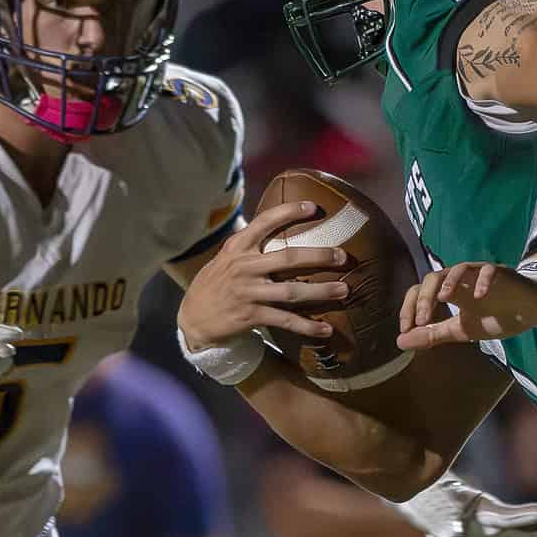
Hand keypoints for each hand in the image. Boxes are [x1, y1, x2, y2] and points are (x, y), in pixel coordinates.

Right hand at [175, 201, 349, 350]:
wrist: (191, 319)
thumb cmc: (216, 284)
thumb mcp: (225, 259)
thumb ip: (249, 246)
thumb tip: (279, 229)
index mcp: (237, 248)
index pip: (264, 222)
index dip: (289, 212)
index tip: (313, 207)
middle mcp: (243, 267)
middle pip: (287, 258)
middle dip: (319, 255)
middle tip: (343, 255)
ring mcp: (247, 292)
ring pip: (291, 291)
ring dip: (321, 291)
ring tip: (344, 289)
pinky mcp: (250, 316)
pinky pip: (285, 320)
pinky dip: (308, 326)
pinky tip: (327, 330)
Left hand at [397, 260, 536, 350]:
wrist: (530, 311)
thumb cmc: (496, 316)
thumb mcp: (461, 330)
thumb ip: (433, 334)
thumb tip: (401, 341)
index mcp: (449, 292)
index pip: (420, 290)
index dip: (410, 307)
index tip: (407, 329)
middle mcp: (461, 280)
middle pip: (434, 276)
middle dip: (424, 298)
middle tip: (422, 320)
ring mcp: (481, 274)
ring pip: (458, 268)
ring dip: (448, 284)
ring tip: (443, 300)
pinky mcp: (501, 273)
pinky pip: (489, 270)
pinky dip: (483, 281)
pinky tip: (479, 296)